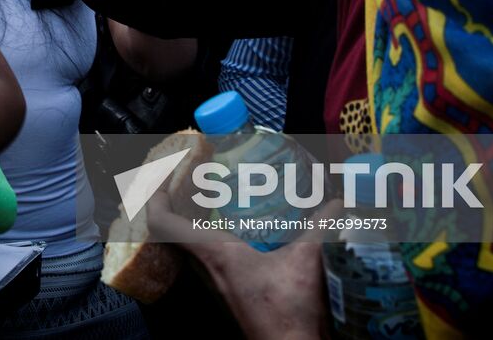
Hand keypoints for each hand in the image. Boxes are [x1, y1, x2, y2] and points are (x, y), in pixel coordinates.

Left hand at [145, 187, 327, 339]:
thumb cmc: (288, 312)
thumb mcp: (307, 262)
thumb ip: (321, 227)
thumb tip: (335, 204)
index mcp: (216, 254)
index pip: (165, 224)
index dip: (156, 198)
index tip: (163, 180)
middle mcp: (209, 269)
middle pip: (176, 233)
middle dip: (180, 205)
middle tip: (195, 184)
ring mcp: (217, 285)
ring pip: (193, 248)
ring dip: (198, 225)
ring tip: (216, 203)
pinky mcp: (231, 294)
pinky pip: (212, 262)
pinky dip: (217, 243)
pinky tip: (242, 237)